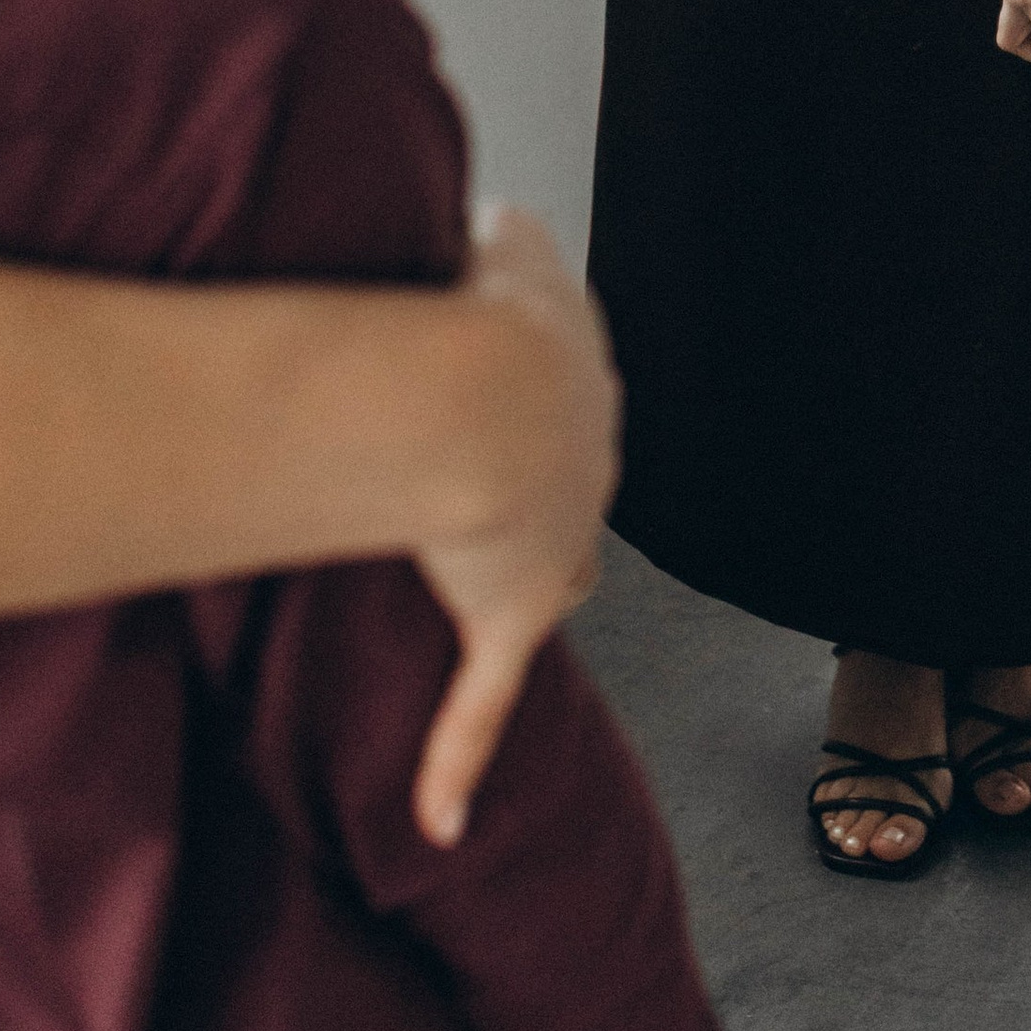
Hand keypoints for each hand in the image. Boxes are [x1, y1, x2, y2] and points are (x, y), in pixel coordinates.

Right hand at [411, 208, 619, 849]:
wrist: (483, 392)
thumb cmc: (481, 305)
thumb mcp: (495, 232)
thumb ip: (484, 227)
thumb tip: (465, 212)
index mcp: (583, 375)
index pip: (570, 388)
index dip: (530, 391)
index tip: (496, 397)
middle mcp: (587, 461)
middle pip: (575, 480)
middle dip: (541, 480)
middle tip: (487, 480)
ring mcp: (556, 544)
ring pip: (559, 572)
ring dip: (528, 572)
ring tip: (484, 574)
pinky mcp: (510, 613)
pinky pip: (481, 705)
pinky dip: (458, 761)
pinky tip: (442, 818)